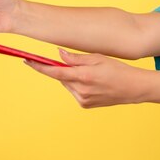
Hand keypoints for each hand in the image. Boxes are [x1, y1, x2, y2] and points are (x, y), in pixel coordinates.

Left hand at [26, 49, 150, 107]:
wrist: (133, 88)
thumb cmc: (117, 69)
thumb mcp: (97, 58)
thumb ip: (76, 58)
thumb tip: (58, 54)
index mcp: (83, 76)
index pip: (54, 71)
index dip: (39, 66)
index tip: (27, 60)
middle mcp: (80, 90)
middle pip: (61, 77)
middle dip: (62, 69)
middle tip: (74, 62)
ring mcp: (82, 100)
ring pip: (67, 84)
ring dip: (71, 77)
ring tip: (90, 73)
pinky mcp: (85, 105)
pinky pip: (74, 92)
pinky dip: (78, 85)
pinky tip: (93, 82)